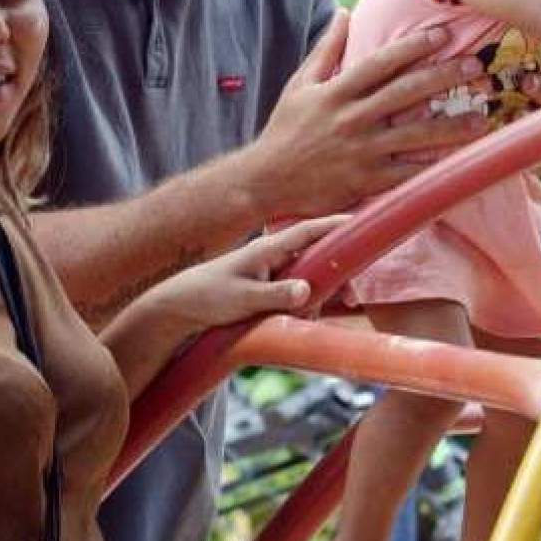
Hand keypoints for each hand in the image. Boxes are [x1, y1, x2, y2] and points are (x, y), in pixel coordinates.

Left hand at [137, 216, 346, 337]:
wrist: (181, 305)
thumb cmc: (208, 296)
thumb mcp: (244, 298)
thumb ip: (276, 295)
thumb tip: (308, 291)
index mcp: (267, 250)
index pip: (306, 232)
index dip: (333, 225)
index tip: (359, 221)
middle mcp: (272, 257)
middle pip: (315, 256)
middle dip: (334, 273)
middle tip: (350, 294)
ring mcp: (271, 272)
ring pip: (308, 278)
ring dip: (317, 295)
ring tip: (317, 313)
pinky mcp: (267, 288)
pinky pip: (295, 293)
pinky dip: (303, 306)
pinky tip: (300, 319)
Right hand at [237, 13, 487, 220]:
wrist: (264, 181)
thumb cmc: (285, 130)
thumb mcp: (300, 84)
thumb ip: (327, 49)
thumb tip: (345, 12)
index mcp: (336, 92)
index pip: (381, 63)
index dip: (413, 47)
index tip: (443, 34)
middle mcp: (351, 119)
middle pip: (404, 93)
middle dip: (443, 78)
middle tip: (475, 66)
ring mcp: (360, 151)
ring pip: (414, 135)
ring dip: (450, 126)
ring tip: (481, 118)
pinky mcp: (365, 181)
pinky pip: (406, 173)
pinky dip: (433, 167)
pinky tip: (458, 161)